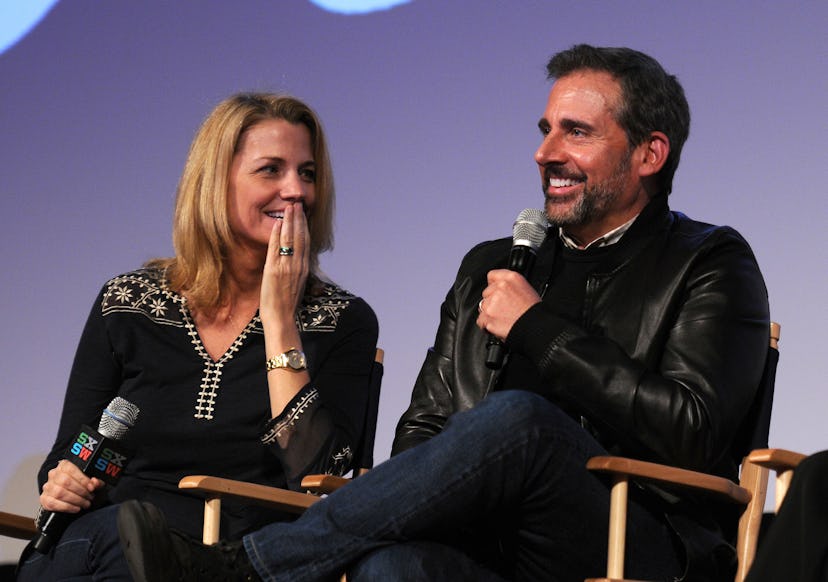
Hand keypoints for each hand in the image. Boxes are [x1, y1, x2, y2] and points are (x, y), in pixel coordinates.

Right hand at [39, 459, 102, 513]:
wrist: (70, 492)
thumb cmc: (82, 484)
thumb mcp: (91, 480)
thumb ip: (95, 480)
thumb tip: (95, 482)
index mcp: (64, 465)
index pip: (71, 470)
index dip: (82, 479)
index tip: (92, 488)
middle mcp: (53, 474)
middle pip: (65, 482)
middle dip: (81, 491)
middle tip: (90, 497)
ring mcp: (47, 487)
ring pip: (59, 493)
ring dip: (75, 500)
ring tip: (85, 503)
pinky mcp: (44, 499)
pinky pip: (53, 504)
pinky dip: (67, 507)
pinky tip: (76, 508)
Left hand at [260, 202, 310, 323]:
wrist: (281, 319)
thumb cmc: (287, 305)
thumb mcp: (296, 284)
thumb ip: (296, 270)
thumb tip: (294, 260)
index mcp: (304, 268)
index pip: (305, 242)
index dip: (304, 227)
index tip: (302, 215)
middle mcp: (298, 265)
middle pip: (300, 237)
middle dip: (298, 219)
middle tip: (296, 204)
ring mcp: (286, 267)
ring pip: (290, 239)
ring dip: (289, 222)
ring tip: (288, 208)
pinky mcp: (274, 271)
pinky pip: (275, 249)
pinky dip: (276, 235)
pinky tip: (276, 224)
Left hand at [476, 269, 540, 339]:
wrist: (536, 327)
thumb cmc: (534, 311)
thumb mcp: (526, 289)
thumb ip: (510, 286)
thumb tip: (499, 288)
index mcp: (512, 278)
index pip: (492, 276)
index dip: (493, 285)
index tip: (495, 292)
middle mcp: (501, 287)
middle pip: (486, 293)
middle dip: (492, 301)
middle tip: (504, 309)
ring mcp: (493, 302)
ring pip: (483, 307)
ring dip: (490, 313)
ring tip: (504, 318)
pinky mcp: (488, 315)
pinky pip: (481, 320)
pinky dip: (487, 324)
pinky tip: (499, 325)